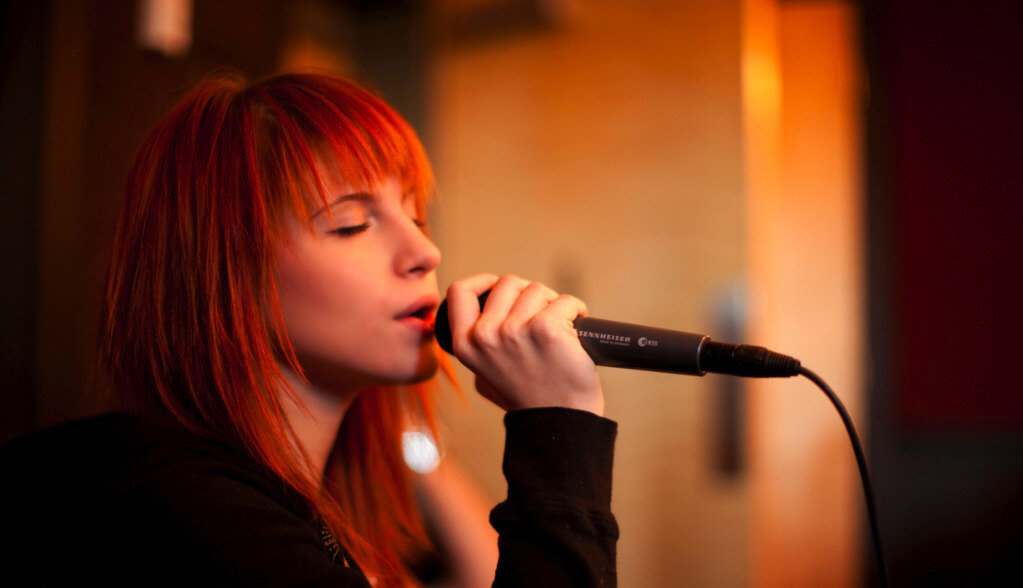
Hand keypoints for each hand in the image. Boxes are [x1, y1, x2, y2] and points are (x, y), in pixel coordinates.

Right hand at [444, 274, 603, 414]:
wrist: (559, 423)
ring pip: (537, 289)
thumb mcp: (485, 374)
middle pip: (507, 284)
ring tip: (560, 329)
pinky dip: (576, 310)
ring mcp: (514, 331)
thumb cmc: (529, 397)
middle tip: (542, 316)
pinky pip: (565, 301)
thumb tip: (486, 308)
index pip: (460, 292)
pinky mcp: (546, 329)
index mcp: (465, 345)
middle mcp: (484, 336)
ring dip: (553, 303)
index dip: (482, 281)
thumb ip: (478, 343)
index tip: (501, 287)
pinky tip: (577, 327)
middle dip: (528, 295)